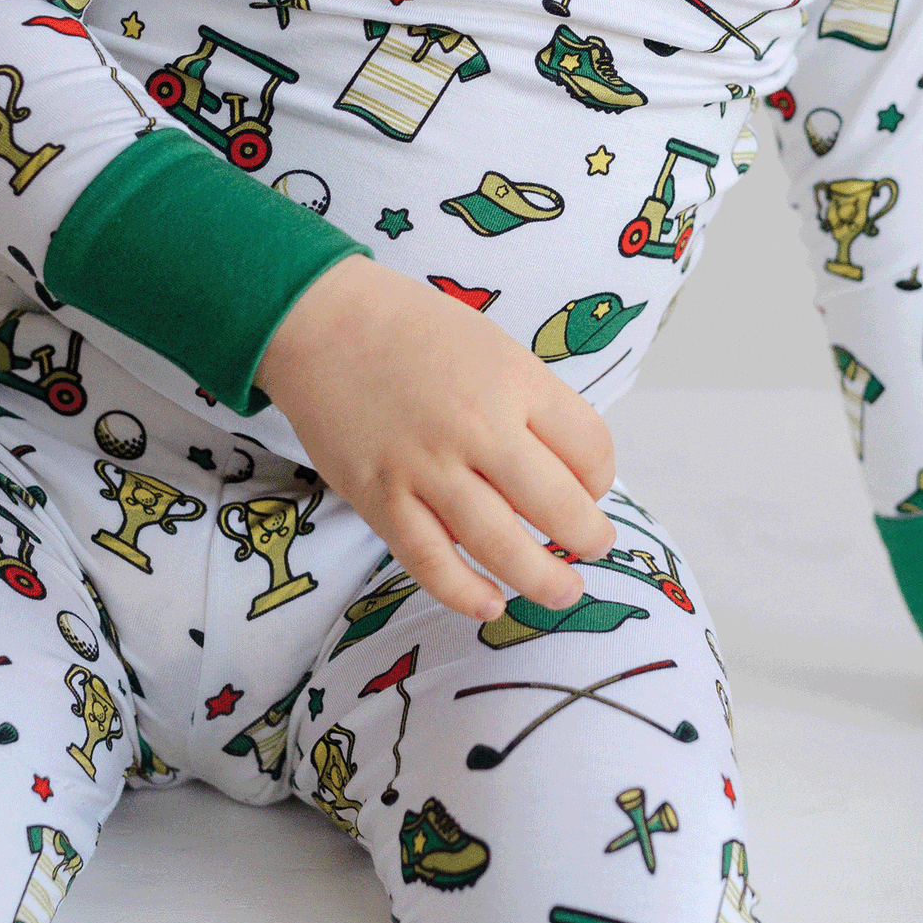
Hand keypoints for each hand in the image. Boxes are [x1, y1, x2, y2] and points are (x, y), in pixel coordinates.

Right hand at [255, 254, 618, 621]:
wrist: (322, 319)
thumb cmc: (412, 329)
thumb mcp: (490, 345)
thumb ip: (526, 401)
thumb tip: (563, 470)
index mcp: (514, 379)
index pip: (589, 447)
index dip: (601, 477)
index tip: (591, 486)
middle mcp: (478, 426)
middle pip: (559, 505)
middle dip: (588, 537)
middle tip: (594, 547)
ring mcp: (427, 467)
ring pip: (501, 545)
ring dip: (543, 579)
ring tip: (564, 591)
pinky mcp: (380, 498)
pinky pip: (430, 562)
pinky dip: (465, 593)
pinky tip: (491, 604)